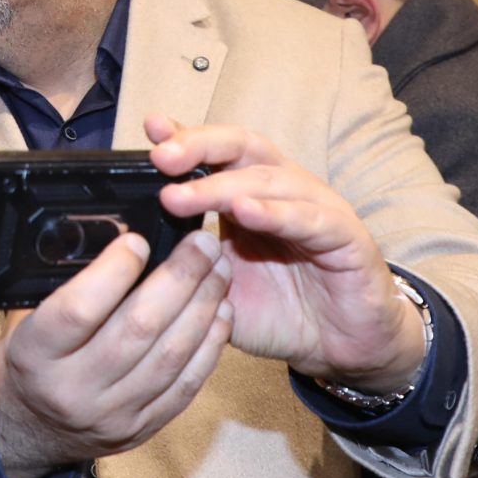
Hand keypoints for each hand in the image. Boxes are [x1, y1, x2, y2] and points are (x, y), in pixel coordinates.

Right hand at [0, 224, 231, 477]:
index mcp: (35, 354)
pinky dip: (208, 346)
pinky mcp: (142, 428)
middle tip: (203, 243)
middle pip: (138, 329)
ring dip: (202, 307)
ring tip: (219, 270)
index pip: (80, 309)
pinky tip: (220, 312)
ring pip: (169, 356)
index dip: (114, 271)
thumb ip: (62, 283)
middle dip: (179, 279)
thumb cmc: (31, 357)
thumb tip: (114, 233)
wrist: (31, 426)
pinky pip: (185, 386)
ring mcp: (112, 414)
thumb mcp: (25, 316)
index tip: (138, 239)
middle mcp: (73, 389)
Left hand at [146, 114, 424, 391]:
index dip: (183, 137)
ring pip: (266, 180)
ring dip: (220, 186)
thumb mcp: (216, 284)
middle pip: (240, 147)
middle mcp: (281, 189)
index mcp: (247, 193)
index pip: (214, 152)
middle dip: (197, 146)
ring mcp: (315, 207)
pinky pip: (309, 218)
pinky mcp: (345, 236)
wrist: (340, 347)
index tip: (148, 130)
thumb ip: (183, 261)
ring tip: (178, 196)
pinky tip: (243, 212)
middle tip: (159, 157)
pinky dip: (275, 213)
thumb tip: (132, 249)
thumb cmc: (278, 310)